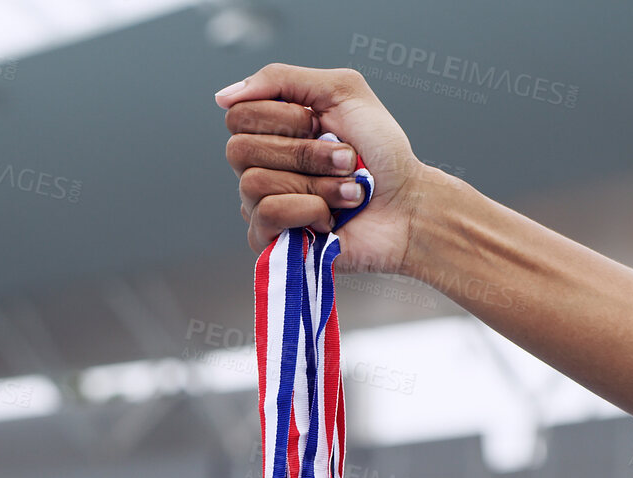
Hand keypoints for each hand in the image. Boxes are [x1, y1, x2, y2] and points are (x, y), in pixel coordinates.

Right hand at [218, 64, 436, 276]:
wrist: (409, 206)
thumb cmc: (382, 152)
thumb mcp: (342, 92)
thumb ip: (281, 80)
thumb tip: (223, 97)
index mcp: (270, 131)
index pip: (237, 115)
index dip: (283, 118)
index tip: (321, 124)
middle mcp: (259, 166)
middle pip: (238, 149)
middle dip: (304, 152)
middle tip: (345, 159)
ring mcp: (261, 206)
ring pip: (254, 183)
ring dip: (316, 183)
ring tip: (347, 191)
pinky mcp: (272, 242)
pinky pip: (266, 215)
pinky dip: (308, 209)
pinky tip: (330, 218)